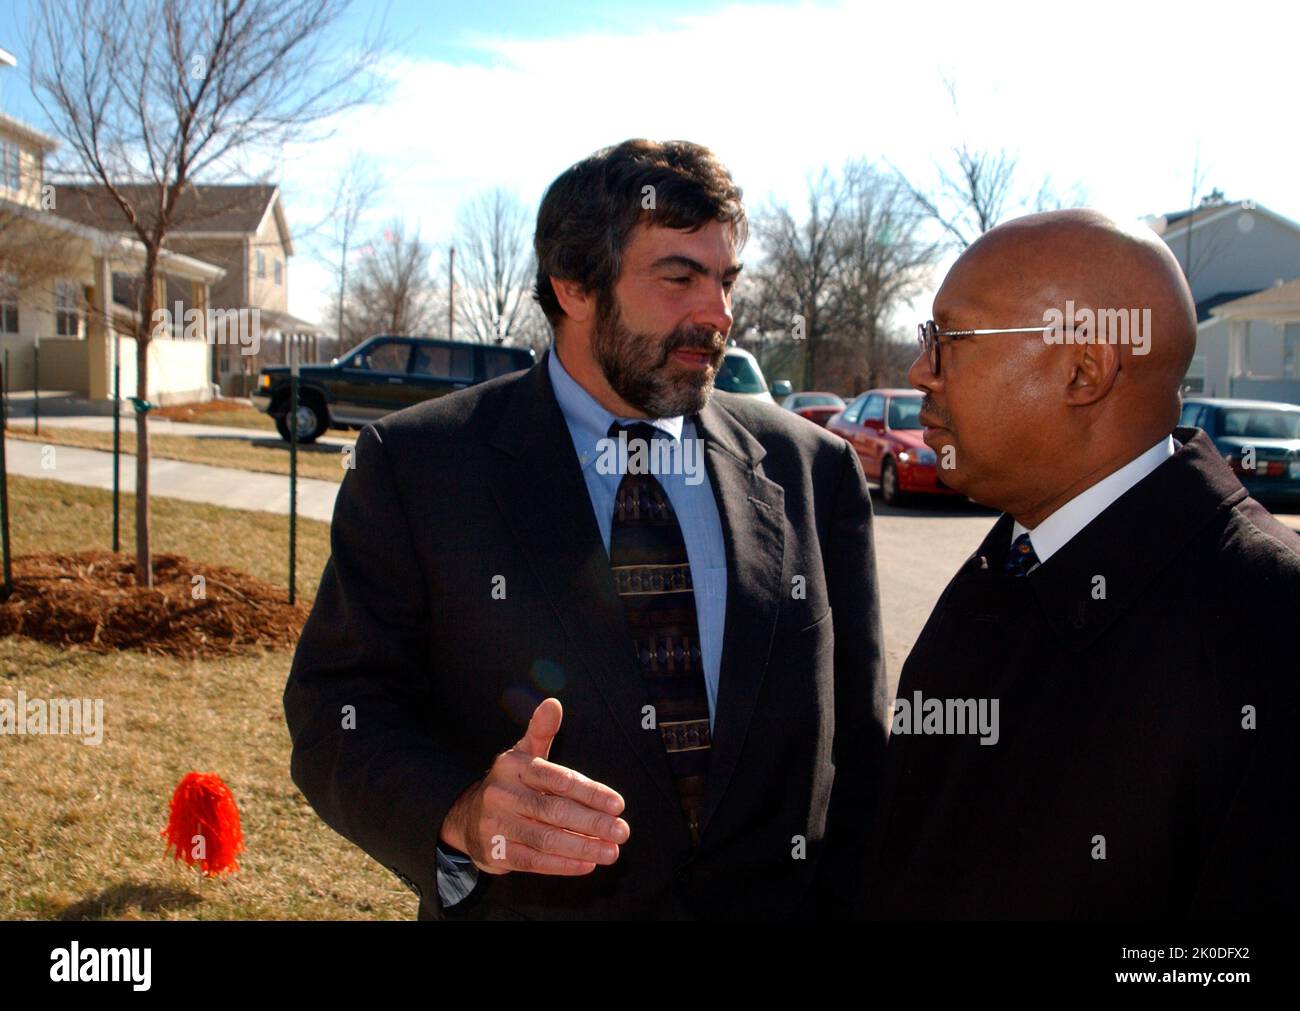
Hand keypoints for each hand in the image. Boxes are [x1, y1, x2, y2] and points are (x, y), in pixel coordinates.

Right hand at [439, 698, 629, 875]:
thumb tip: (553, 703)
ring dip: (583, 847)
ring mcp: (497, 825)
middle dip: (593, 823)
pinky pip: (534, 861)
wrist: (466, 818)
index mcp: (513, 767)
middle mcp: (502, 794)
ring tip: (612, 852)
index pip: (559, 779)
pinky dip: (563, 865)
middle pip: (555, 811)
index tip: (618, 804)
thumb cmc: (509, 784)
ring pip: (546, 839)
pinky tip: (587, 864)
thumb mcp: (523, 754)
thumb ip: (541, 730)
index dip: (590, 792)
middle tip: (622, 832)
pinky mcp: (495, 852)